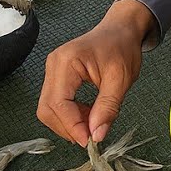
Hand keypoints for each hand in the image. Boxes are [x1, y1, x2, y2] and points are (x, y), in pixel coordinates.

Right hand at [37, 0, 153, 145]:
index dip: (72, 125)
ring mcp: (52, 70)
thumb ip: (108, 107)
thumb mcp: (122, 78)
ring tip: (93, 122)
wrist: (121, 29)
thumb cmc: (123, 47)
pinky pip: (55, 101)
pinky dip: (69, 114)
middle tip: (91, 136)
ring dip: (68, 122)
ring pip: (48, 108)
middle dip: (68, 127)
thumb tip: (97, 135)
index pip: (59, 102)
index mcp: (67, 61)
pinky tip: (88, 113)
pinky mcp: (56, 75)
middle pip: (47, 108)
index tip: (89, 141)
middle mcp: (53, 65)